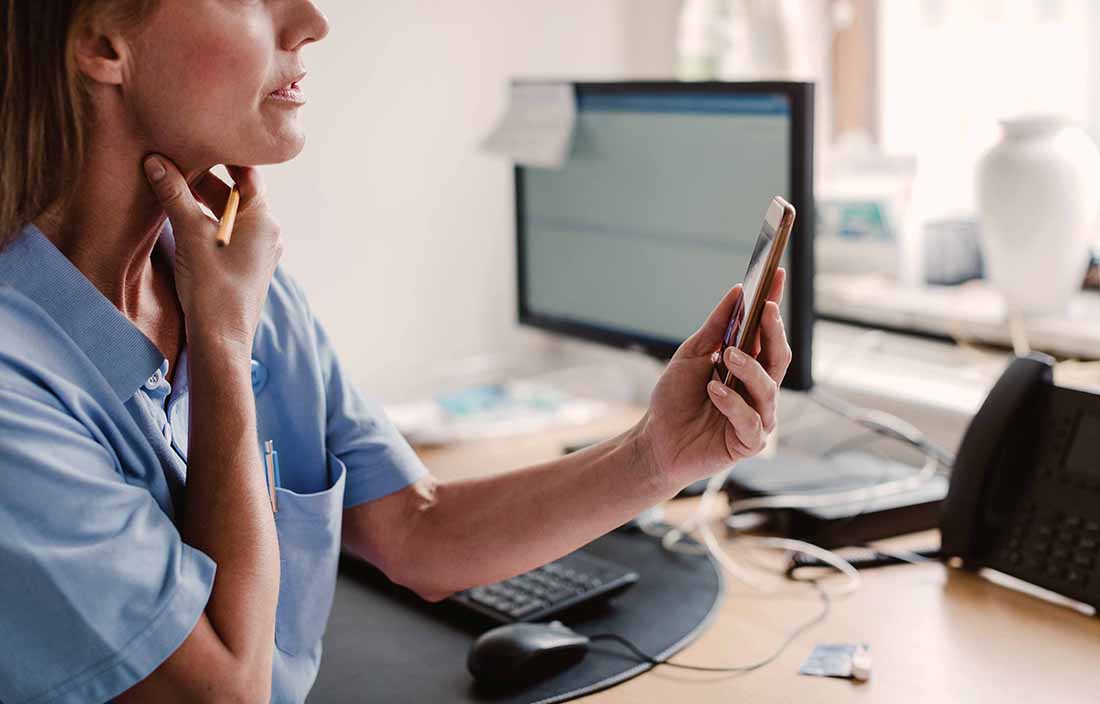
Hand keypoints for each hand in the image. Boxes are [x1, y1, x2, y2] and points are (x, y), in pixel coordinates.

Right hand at [143, 155, 282, 351]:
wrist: (221, 339)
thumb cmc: (212, 287)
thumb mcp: (190, 234)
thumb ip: (175, 194)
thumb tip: (156, 160)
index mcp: (264, 218)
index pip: (246, 172)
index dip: (221, 153)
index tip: (197, 137)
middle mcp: (268, 230)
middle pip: (235, 191)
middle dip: (204, 177)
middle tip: (172, 159)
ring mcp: (259, 248)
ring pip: (228, 211)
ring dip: (201, 199)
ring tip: (171, 184)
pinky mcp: (246, 263)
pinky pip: (227, 230)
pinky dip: (206, 220)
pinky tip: (182, 216)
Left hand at [638, 269, 791, 489]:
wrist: (656, 440)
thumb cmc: (675, 399)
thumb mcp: (691, 355)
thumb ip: (715, 327)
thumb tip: (737, 292)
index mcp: (748, 366)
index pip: (767, 333)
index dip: (774, 304)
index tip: (776, 275)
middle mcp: (758, 389)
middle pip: (779, 357)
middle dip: (773, 332)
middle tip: (764, 311)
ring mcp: (758, 416)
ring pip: (769, 388)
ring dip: (749, 367)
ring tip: (728, 355)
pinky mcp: (749, 442)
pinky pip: (750, 420)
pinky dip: (732, 403)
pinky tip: (714, 391)